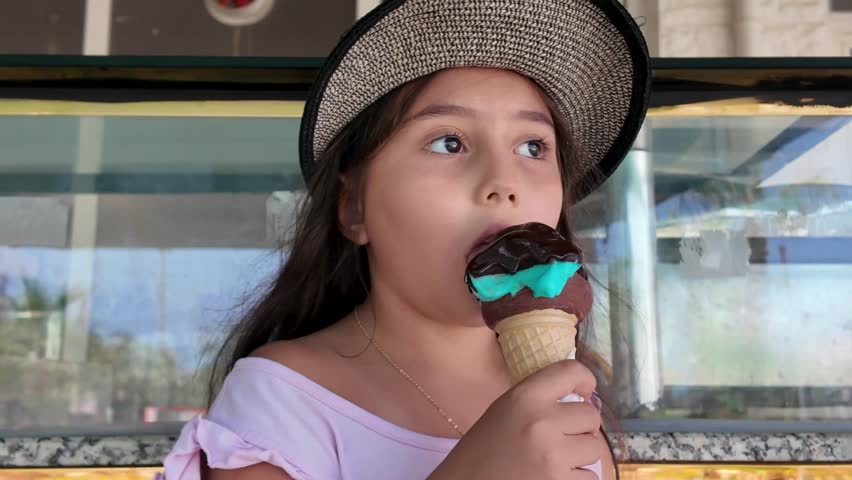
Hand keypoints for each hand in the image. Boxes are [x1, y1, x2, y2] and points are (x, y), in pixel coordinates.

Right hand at [428, 360, 602, 479]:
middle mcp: (542, 422)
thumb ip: (539, 399)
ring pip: (596, 448)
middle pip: (591, 415)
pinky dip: (576, 478)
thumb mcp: (505, 409)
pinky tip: (552, 476)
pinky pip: (590, 477)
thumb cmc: (484, 448)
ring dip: (581, 455)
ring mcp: (553, 456)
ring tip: (556, 459)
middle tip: (562, 437)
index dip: (585, 380)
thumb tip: (583, 397)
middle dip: (581, 427)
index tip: (583, 393)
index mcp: (525, 397)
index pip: (572, 371)